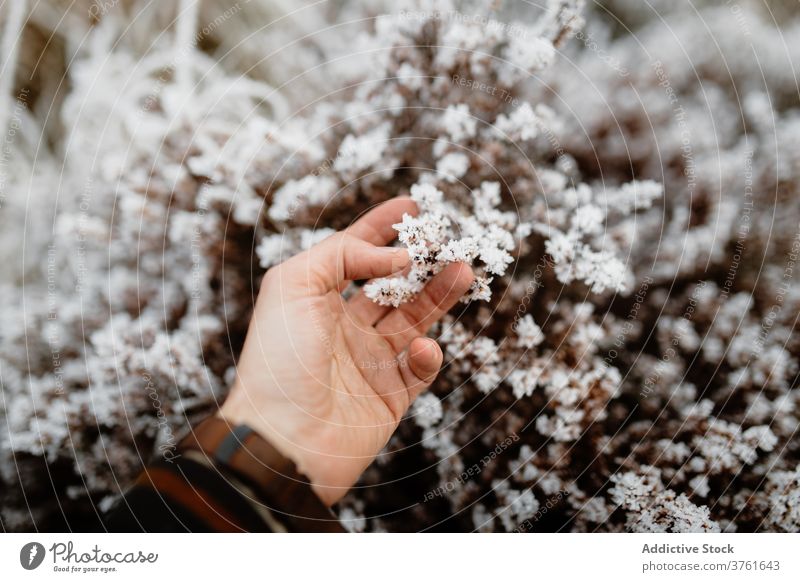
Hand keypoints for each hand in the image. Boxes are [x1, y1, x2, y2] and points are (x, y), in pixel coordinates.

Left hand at [218, 198, 473, 504]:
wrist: (283, 438)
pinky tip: (419, 348)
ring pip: (415, 319)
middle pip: (393, 285)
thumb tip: (395, 253)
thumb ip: (343, 253)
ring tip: (463, 270)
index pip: (354, 255)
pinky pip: (419, 367)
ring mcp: (368, 363)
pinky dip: (426, 354)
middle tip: (449, 241)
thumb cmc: (280, 358)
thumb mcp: (295, 283)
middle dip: (421, 261)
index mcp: (316, 301)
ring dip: (439, 293)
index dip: (380, 228)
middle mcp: (343, 329)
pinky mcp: (389, 397)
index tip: (411, 206)